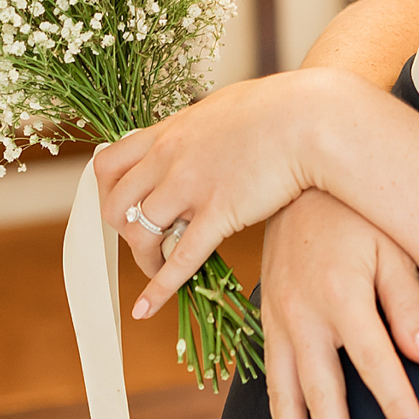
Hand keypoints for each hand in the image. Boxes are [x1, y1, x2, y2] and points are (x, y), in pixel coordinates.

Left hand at [97, 70, 326, 312]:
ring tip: (157, 269)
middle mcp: (169, 158)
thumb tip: (195, 137)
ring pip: (141, 234)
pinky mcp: (219, 213)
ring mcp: (191, 186)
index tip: (123, 208)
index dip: (107, 193)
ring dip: (144, 258)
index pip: (108, 164)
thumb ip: (199, 130)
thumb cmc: (280, 110)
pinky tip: (147, 308)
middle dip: (123, 231)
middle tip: (144, 240)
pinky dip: (159, 288)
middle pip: (116, 205)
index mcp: (168, 131)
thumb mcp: (222, 110)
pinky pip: (179, 259)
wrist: (311, 117)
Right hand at [263, 190, 418, 418]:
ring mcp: (278, 323)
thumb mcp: (394, 246)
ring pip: (283, 400)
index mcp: (342, 295)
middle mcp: (304, 316)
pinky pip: (268, 383)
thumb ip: (408, 304)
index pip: (376, 363)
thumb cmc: (358, 213)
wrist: (297, 178)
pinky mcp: (267, 324)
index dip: (396, 404)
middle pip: (321, 397)